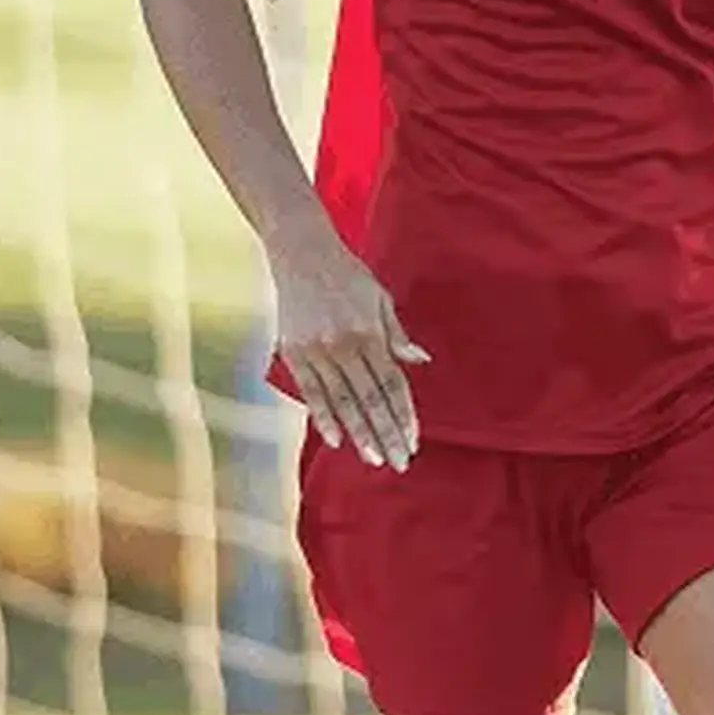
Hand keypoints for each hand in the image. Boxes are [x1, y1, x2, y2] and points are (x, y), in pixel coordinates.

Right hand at [270, 223, 427, 470]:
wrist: (300, 250)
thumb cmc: (346, 273)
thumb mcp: (380, 298)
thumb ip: (396, 334)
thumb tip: (420, 361)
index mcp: (369, 333)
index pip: (392, 385)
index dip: (404, 416)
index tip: (412, 442)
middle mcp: (344, 345)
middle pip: (370, 401)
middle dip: (385, 434)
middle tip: (397, 463)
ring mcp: (316, 351)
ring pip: (341, 402)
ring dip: (359, 434)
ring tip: (372, 459)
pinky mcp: (293, 352)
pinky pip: (310, 392)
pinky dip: (323, 417)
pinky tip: (336, 439)